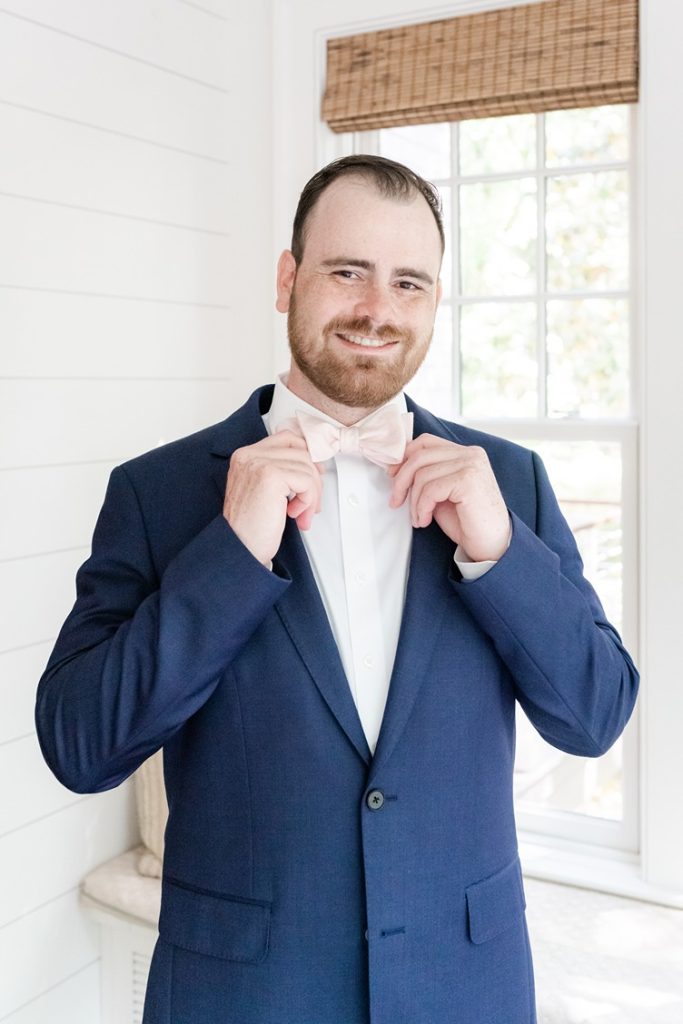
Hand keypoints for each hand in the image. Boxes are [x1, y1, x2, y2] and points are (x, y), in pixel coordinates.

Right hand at [223, 431, 322, 565]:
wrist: (239, 548)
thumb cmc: (251, 526)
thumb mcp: (265, 491)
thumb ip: (282, 472)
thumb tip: (315, 463)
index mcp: (246, 455)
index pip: (288, 438)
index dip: (307, 456)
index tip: (313, 477)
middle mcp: (249, 455)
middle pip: (301, 451)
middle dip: (314, 479)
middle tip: (310, 504)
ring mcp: (259, 463)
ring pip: (307, 467)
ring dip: (312, 495)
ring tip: (300, 514)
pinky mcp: (271, 476)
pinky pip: (307, 480)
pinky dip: (308, 500)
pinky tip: (294, 514)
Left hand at [388, 434, 509, 561]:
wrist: (491, 544)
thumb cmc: (466, 520)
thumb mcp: (441, 492)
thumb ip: (427, 475)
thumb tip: (396, 468)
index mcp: (464, 452)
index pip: (425, 442)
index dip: (404, 458)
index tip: (392, 476)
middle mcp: (470, 454)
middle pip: (420, 455)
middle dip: (401, 480)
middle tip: (396, 501)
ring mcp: (471, 464)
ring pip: (422, 474)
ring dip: (413, 501)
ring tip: (418, 518)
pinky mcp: (468, 480)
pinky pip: (430, 489)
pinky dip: (421, 507)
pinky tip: (425, 521)